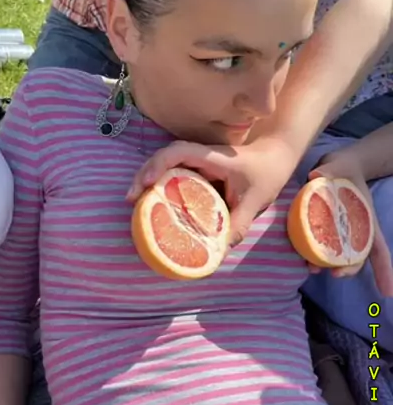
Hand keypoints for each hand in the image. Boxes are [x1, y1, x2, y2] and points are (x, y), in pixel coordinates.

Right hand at [127, 136, 298, 246]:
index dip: (159, 164)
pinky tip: (151, 203)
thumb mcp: (254, 202)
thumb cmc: (265, 174)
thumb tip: (217, 253)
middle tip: (131, 199)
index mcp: (212, 157)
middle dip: (143, 175)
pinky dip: (158, 186)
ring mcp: (196, 162)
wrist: (274, 157)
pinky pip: (172, 174)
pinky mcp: (195, 171)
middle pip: (163, 157)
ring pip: (164, 165)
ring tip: (134, 202)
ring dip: (147, 179)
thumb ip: (238, 226)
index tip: (147, 183)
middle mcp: (199, 156)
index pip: (179, 152)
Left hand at [307, 148, 392, 294]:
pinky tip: (300, 258)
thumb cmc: (344, 168)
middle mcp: (354, 231)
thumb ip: (330, 170)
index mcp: (366, 220)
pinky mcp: (322, 229)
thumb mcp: (339, 166)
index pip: (379, 248)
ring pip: (337, 256)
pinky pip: (318, 245)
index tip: (387, 292)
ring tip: (311, 269)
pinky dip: (311, 254)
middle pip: (357, 257)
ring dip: (327, 266)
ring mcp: (339, 232)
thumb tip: (316, 175)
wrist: (337, 167)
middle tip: (335, 274)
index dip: (384, 269)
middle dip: (348, 269)